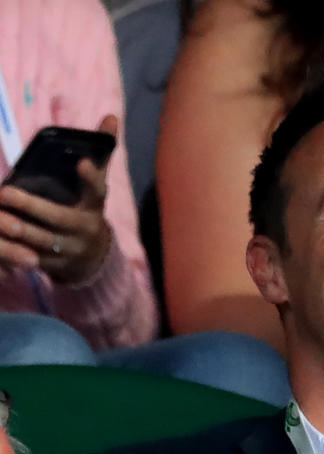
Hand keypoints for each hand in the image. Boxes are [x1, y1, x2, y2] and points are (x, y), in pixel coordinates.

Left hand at [0, 115, 117, 284]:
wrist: (93, 259)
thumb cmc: (86, 210)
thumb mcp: (96, 187)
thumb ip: (101, 153)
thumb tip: (110, 116)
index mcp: (95, 206)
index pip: (98, 190)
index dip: (90, 177)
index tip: (80, 161)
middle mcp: (85, 228)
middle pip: (59, 218)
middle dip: (32, 207)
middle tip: (5, 192)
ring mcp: (70, 249)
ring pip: (41, 240)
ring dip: (17, 229)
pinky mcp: (55, 265)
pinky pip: (30, 257)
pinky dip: (13, 250)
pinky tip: (0, 236)